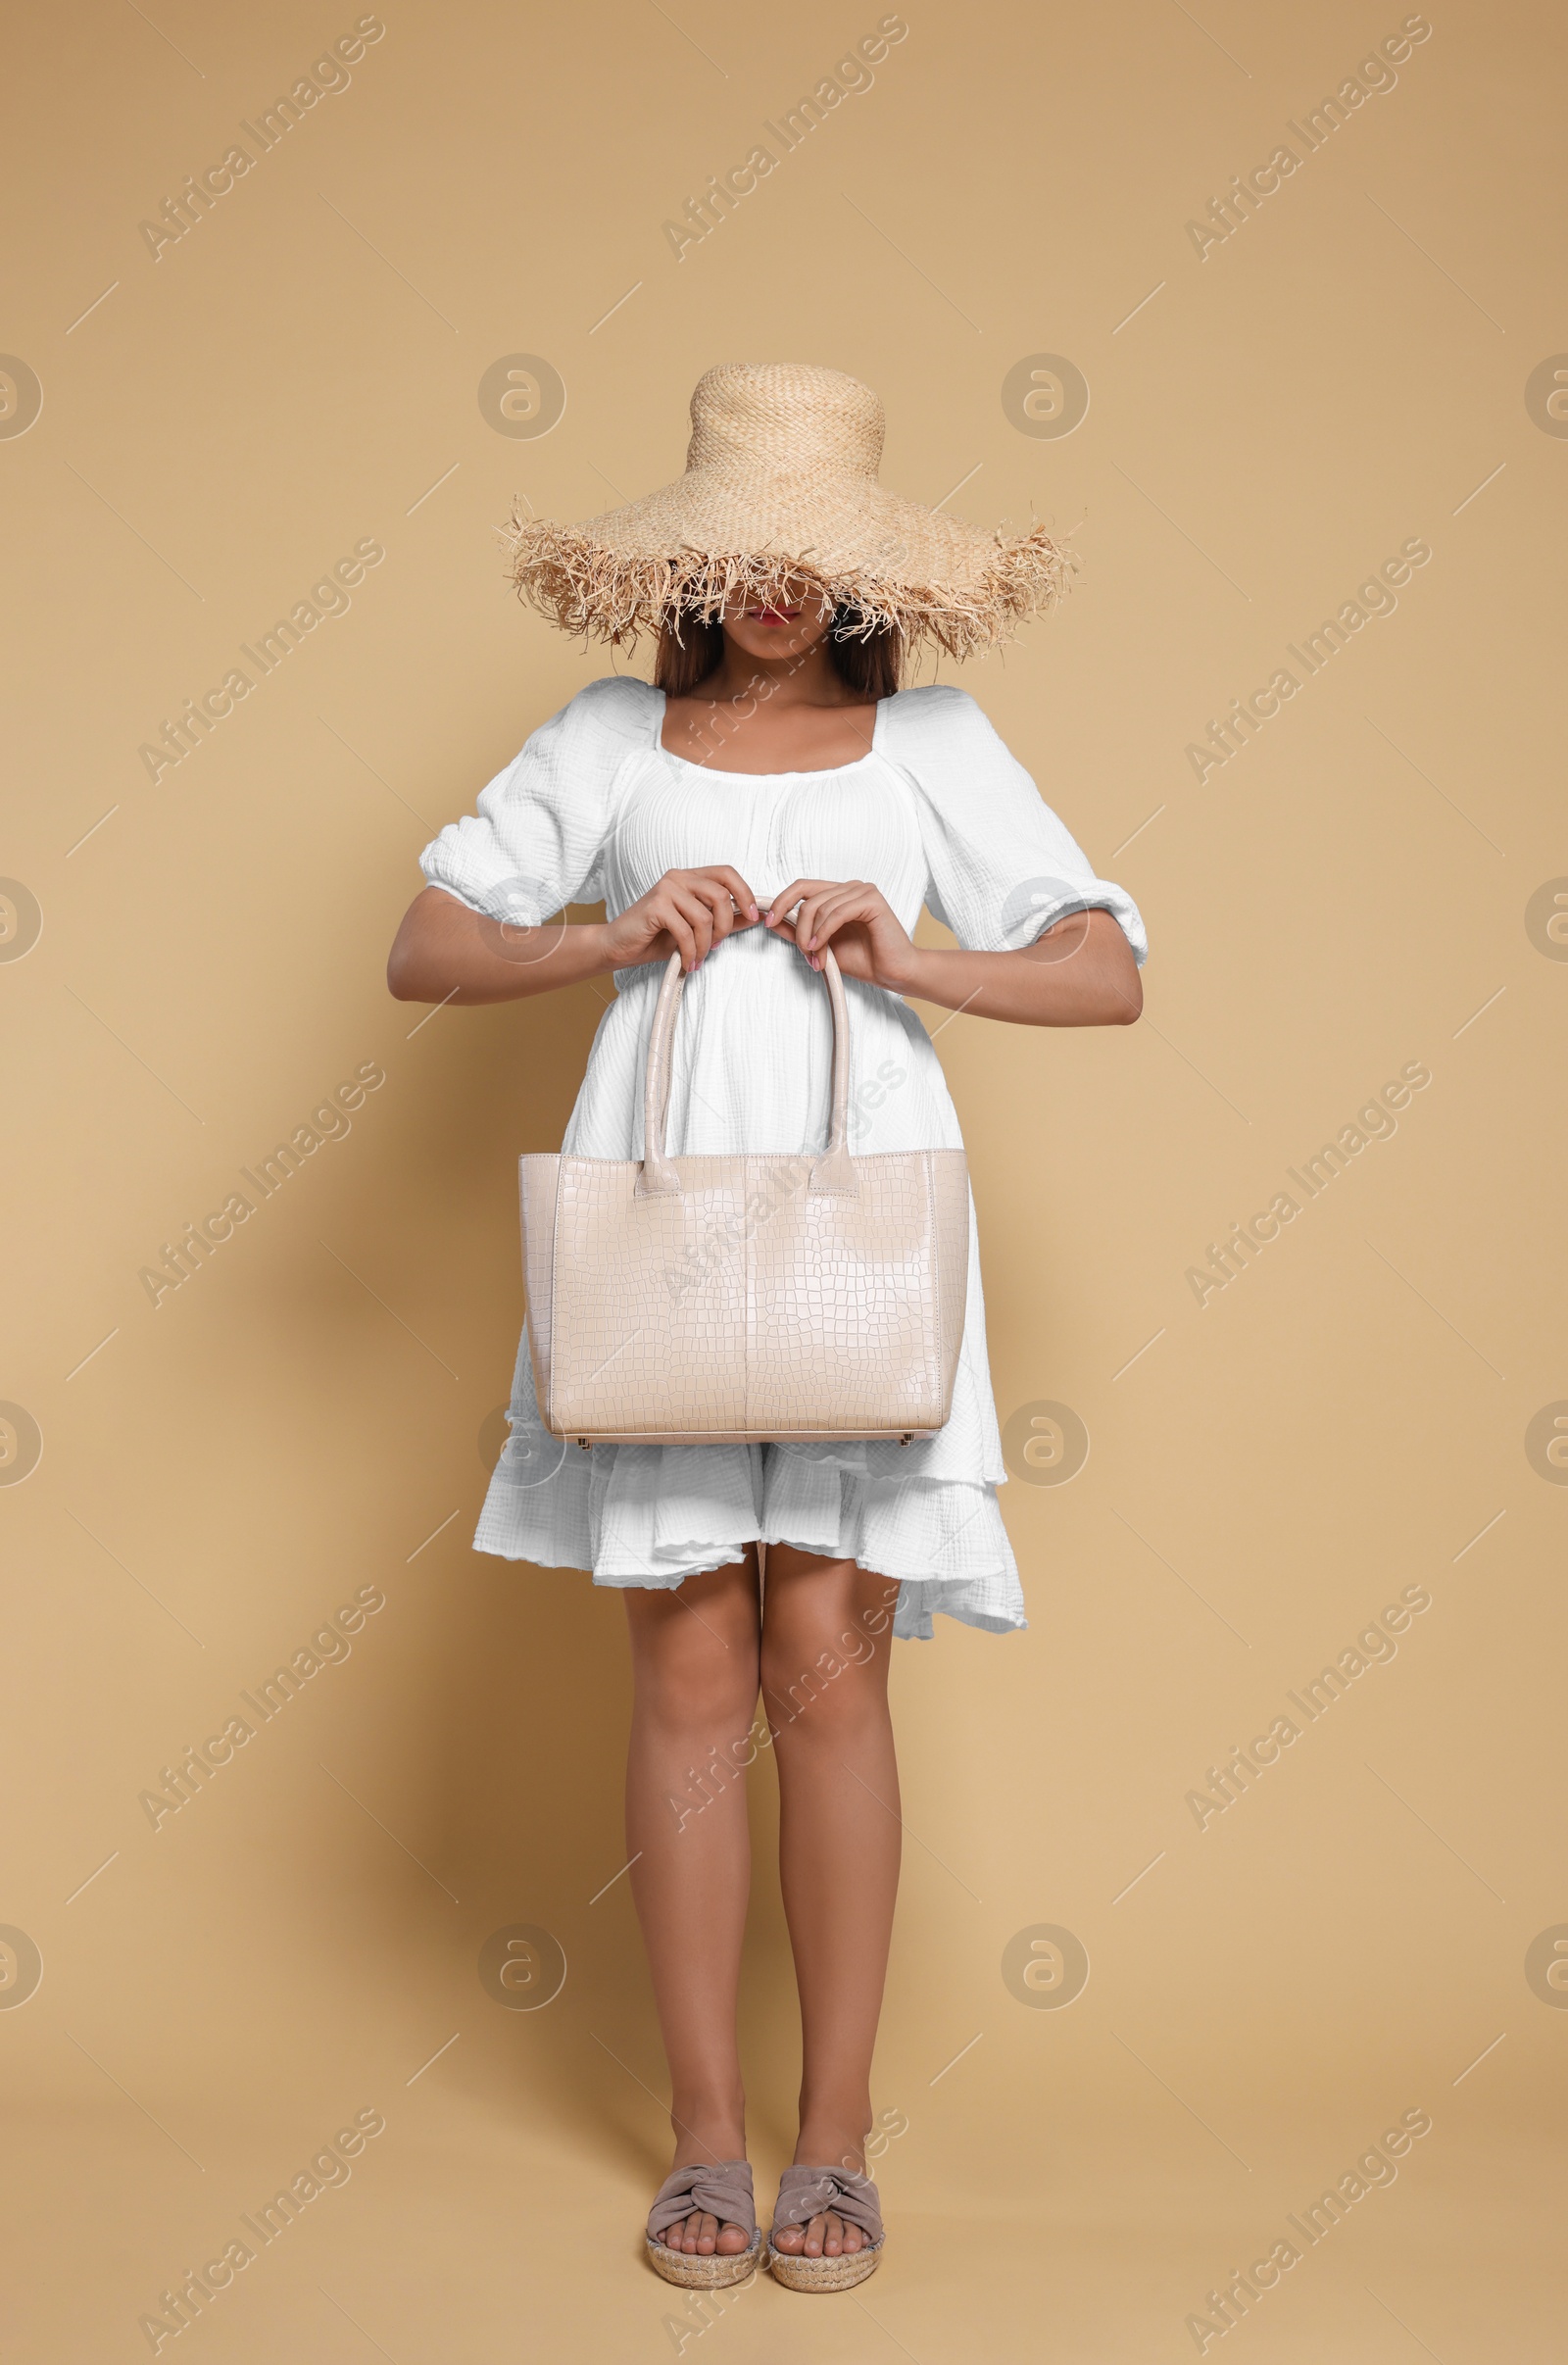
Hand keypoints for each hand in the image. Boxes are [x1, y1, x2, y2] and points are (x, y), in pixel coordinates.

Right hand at [601, 867, 759, 971]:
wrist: (618, 946)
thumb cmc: (655, 937)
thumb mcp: (696, 929)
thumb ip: (723, 919)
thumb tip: (754, 917)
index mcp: (689, 877)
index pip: (727, 873)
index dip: (745, 893)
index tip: (753, 916)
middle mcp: (678, 877)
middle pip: (721, 896)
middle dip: (725, 927)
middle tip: (716, 946)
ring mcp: (666, 889)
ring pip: (705, 917)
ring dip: (706, 945)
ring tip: (699, 957)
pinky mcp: (656, 906)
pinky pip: (686, 931)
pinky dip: (691, 951)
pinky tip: (688, 961)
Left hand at [763, 877, 917, 991]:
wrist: (894, 973)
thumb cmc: (864, 960)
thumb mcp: (821, 946)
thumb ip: (797, 932)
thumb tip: (770, 920)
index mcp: (838, 894)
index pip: (802, 887)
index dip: (781, 901)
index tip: (767, 921)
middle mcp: (850, 888)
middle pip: (807, 897)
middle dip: (799, 928)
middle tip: (804, 952)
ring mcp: (862, 891)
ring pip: (820, 906)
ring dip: (812, 936)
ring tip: (817, 958)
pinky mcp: (872, 900)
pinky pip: (837, 912)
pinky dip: (825, 931)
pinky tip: (821, 947)